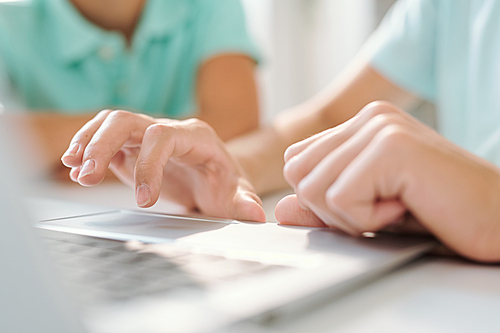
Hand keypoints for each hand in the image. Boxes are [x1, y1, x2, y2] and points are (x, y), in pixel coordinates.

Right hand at [61, 110, 265, 221]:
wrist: (216, 179)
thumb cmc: (225, 184)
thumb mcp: (237, 194)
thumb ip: (244, 202)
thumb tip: (255, 215)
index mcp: (195, 136)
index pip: (163, 136)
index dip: (149, 164)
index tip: (144, 200)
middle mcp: (169, 130)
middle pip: (129, 120)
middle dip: (103, 143)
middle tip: (86, 175)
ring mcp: (148, 136)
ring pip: (112, 123)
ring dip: (89, 142)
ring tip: (75, 169)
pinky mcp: (133, 148)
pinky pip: (106, 138)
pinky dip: (88, 149)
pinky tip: (76, 168)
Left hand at [276, 101, 499, 261]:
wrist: (499, 220)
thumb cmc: (439, 213)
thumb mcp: (367, 210)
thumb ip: (322, 207)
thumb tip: (281, 209)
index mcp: (362, 124)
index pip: (297, 159)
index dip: (319, 197)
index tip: (363, 203)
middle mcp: (369, 117)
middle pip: (298, 173)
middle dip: (332, 209)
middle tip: (380, 209)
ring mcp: (380, 128)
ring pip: (313, 187)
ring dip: (352, 216)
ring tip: (396, 206)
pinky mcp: (391, 147)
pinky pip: (340, 197)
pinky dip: (369, 219)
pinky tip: (406, 207)